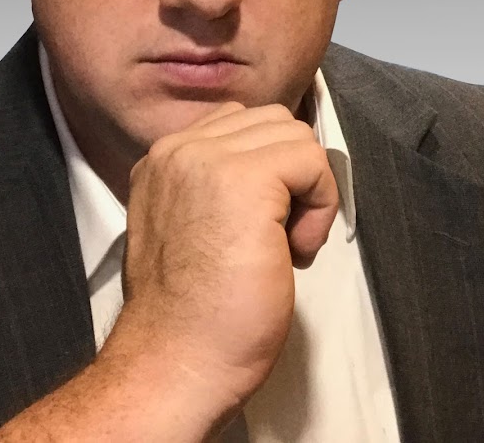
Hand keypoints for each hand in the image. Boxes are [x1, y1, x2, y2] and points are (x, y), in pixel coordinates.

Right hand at [111, 102, 338, 421]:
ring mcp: (207, 159)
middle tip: (280, 232)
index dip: (268, 168)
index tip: (263, 222)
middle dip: (291, 171)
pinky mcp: (245, 180)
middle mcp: (179, 149)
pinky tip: (295, 250)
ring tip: (286, 242)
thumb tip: (269, 173)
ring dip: (307, 188)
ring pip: (294, 135)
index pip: (238, 122)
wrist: (174, 361)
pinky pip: (312, 162)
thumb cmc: (188, 313)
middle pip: (271, 121)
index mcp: (162, 158)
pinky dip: (321, 205)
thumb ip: (209, 186)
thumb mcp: (183, 227)